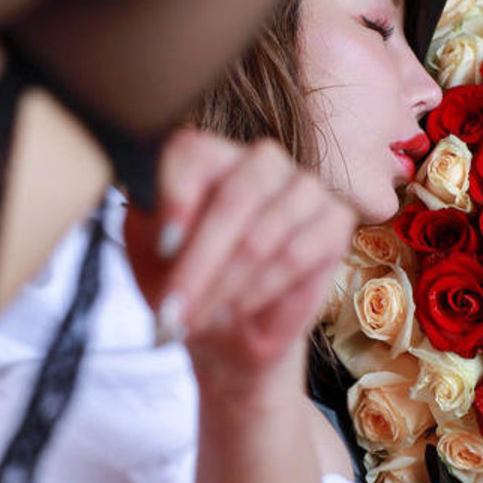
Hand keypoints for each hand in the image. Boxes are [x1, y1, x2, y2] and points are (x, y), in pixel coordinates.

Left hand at [123, 129, 355, 392]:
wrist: (227, 330)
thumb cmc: (182, 284)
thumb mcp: (147, 258)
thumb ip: (148, 233)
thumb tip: (169, 236)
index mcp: (206, 154)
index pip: (191, 152)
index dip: (177, 199)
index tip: (162, 248)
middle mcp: (259, 159)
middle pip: (233, 198)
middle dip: (200, 264)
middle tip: (175, 312)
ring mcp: (302, 185)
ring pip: (263, 235)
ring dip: (227, 287)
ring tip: (200, 321)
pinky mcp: (335, 219)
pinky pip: (298, 256)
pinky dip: (262, 291)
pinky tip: (238, 312)